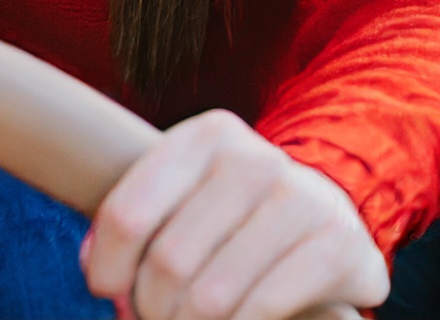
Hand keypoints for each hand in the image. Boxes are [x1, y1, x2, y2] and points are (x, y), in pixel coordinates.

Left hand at [81, 109, 388, 319]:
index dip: (108, 268)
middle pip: (168, 262)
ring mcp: (302, 197)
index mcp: (208, 137)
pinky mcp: (338, 243)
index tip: (111, 290)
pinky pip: (261, 308)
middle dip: (154, 309)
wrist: (326, 224)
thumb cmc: (234, 220)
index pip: (127, 214)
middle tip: (161, 317)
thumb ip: (135, 225)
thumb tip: (100, 274)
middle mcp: (256, 158)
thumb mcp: (185, 200)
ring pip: (211, 295)